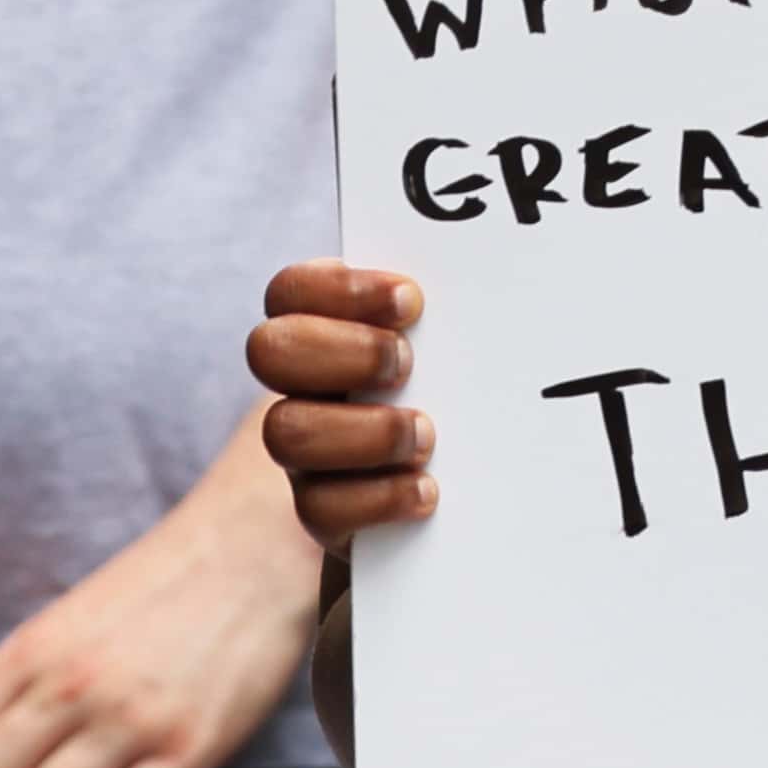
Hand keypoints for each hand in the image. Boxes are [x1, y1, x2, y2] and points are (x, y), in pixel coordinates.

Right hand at [252, 260, 432, 541]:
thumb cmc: (457, 393)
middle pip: (270, 350)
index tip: (411, 301)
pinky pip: (318, 506)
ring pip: (286, 432)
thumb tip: (497, 258)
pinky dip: (377, 496)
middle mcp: (302, 386)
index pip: (292, 291)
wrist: (458, 490)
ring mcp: (304, 449)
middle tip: (408, 364)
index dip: (340, 290)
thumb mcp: (450, 345)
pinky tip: (425, 489)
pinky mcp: (323, 509)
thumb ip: (444, 313)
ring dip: (365, 431)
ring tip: (426, 434)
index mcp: (325, 329)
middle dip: (347, 353)